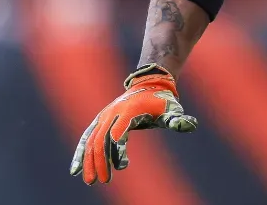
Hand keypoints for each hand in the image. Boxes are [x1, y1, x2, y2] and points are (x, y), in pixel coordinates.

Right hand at [70, 64, 197, 184]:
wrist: (149, 84)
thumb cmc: (162, 101)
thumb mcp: (171, 109)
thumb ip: (177, 119)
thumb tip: (191, 124)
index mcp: (128, 110)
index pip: (117, 133)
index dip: (116, 151)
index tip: (122, 167)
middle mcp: (112, 112)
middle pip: (101, 139)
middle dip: (101, 161)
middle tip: (104, 181)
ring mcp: (104, 115)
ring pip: (91, 139)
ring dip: (88, 160)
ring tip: (89, 180)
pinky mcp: (100, 120)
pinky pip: (87, 136)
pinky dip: (81, 152)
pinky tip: (75, 169)